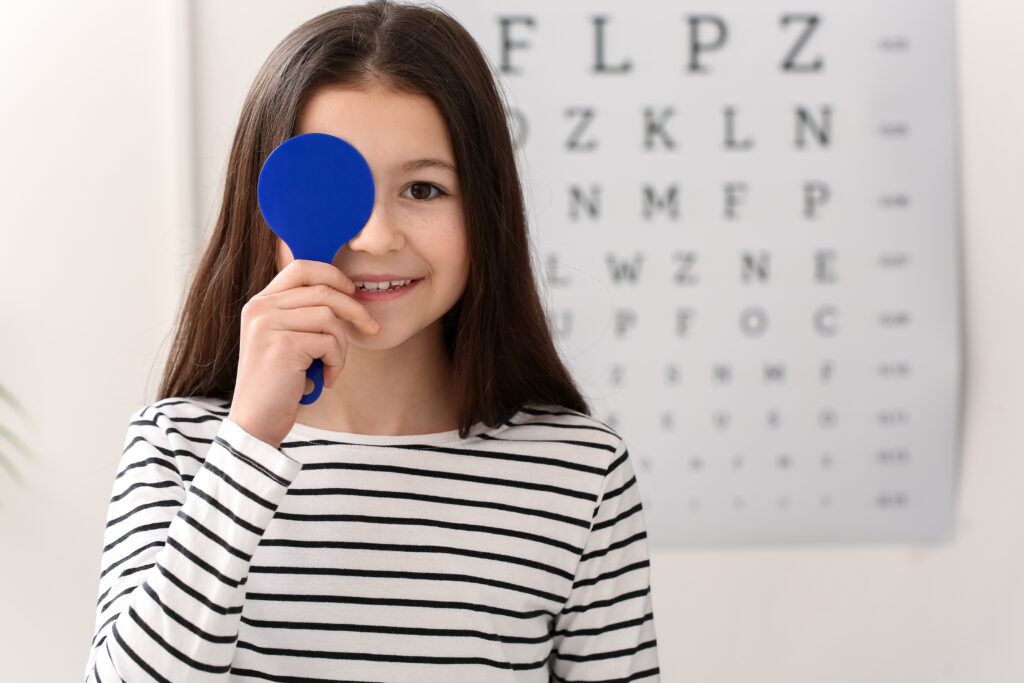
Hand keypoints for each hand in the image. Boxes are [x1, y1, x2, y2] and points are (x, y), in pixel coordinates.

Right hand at [227, 259, 379, 447]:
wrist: (256, 421)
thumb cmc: (278, 383)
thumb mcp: (285, 340)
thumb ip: (302, 314)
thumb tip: (345, 292)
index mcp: (260, 302)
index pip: (302, 268)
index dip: (333, 275)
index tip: (353, 293)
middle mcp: (260, 308)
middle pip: (323, 290)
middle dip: (354, 310)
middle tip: (371, 328)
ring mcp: (268, 325)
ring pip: (329, 317)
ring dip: (342, 346)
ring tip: (332, 366)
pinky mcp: (283, 345)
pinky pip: (329, 342)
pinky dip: (337, 361)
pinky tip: (327, 378)